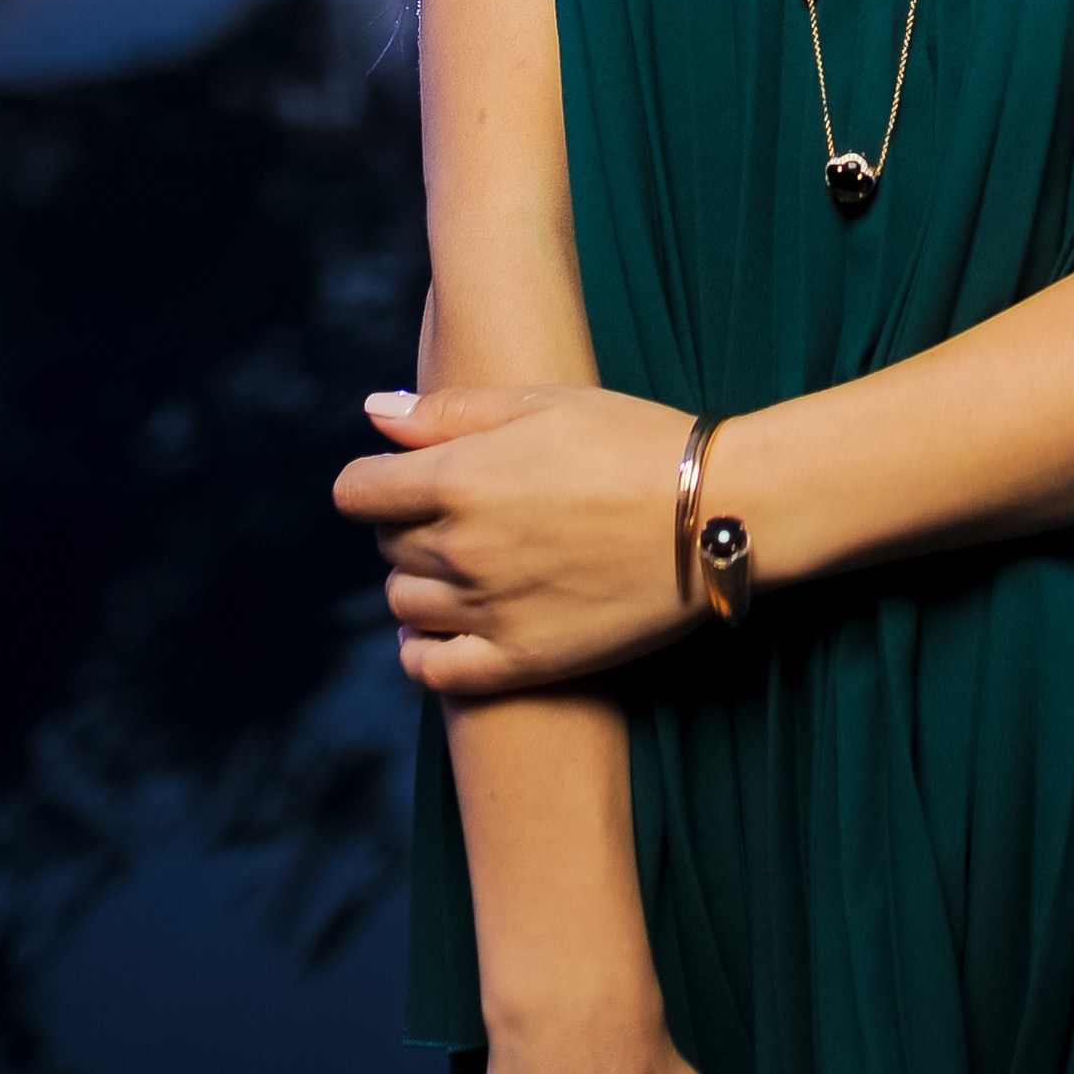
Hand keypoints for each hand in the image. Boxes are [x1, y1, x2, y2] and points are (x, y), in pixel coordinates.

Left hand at [334, 381, 700, 692]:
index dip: (375, 480)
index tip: (403, 479)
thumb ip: (447, 411)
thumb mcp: (543, 401)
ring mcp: (489, 610)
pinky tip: (441, 629)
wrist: (717, 511)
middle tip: (468, 513)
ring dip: (420, 583)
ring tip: (469, 565)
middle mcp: (461, 549)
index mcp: (459, 479)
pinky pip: (433, 671)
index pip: (357, 490)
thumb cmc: (634, 442)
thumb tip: (371, 414)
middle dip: (412, 525)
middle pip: (388, 545)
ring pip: (404, 604)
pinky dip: (422, 653)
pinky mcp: (522, 660)